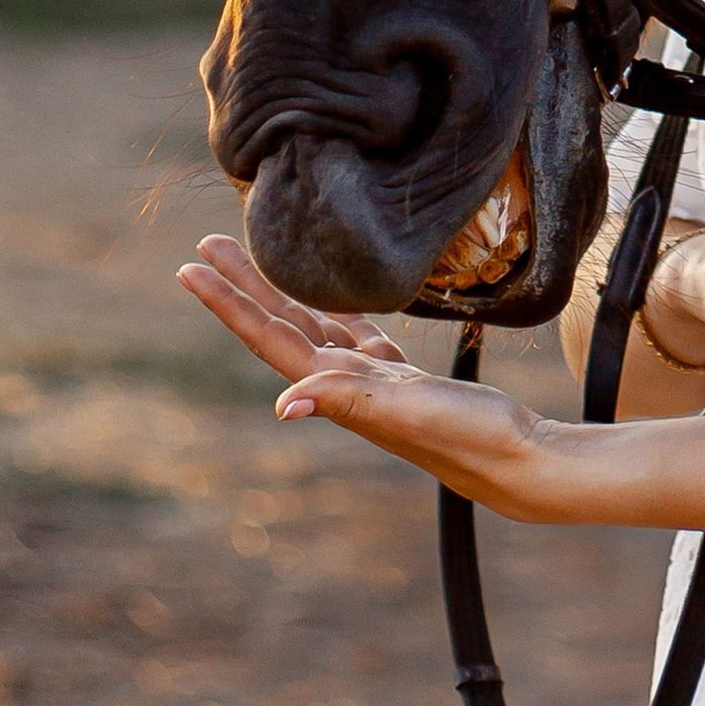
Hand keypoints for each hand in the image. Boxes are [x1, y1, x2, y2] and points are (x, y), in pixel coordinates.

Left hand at [177, 234, 559, 512]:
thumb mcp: (407, 413)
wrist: (514, 463)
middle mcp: (344, 385)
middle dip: (242, 286)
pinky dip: (340, 311)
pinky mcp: (404, 378)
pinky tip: (338, 296)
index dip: (229, 303)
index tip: (189, 267)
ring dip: (281, 294)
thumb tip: (284, 405)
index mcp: (338, 387)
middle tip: (206, 242)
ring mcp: (372, 382)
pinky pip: (360, 333)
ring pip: (315, 325)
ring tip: (254, 258)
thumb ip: (348, 401)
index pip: (270, 338)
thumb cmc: (468, 438)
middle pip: (280, 325)